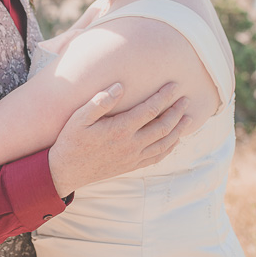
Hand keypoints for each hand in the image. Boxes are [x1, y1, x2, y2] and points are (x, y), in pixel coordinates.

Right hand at [47, 82, 191, 196]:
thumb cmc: (70, 140)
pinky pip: (156, 157)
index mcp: (120, 129)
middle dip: (177, 111)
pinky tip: (174, 140)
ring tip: (189, 118)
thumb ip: (100, 101)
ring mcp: (132, 157)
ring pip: (164, 143)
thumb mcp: (79, 117)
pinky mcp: (131, 166)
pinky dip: (169, 148)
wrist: (65, 171)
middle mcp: (130, 145)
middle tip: (187, 99)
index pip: (150, 110)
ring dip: (179, 130)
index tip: (174, 85)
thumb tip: (120, 86)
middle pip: (163, 126)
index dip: (164, 96)